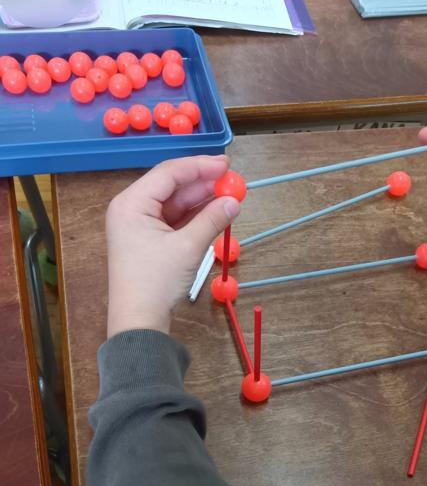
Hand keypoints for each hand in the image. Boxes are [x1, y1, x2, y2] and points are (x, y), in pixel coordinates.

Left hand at [105, 156, 239, 337]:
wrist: (139, 321)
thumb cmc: (155, 282)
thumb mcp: (188, 247)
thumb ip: (212, 220)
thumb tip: (235, 201)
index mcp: (131, 203)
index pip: (169, 173)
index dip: (200, 166)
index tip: (227, 164)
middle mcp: (131, 209)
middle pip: (171, 186)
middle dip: (202, 184)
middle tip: (232, 180)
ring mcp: (139, 226)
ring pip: (174, 204)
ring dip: (201, 201)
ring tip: (229, 196)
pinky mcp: (148, 242)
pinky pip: (174, 221)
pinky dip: (194, 217)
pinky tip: (215, 213)